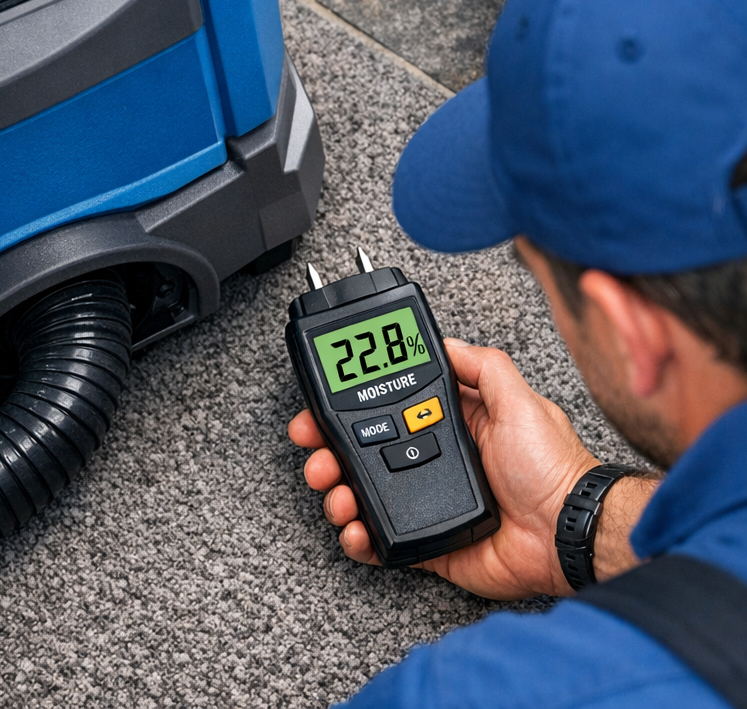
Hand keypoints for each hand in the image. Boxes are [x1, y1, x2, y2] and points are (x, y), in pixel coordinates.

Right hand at [288, 339, 655, 598]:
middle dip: (329, 450)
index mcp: (451, 424)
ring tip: (335, 493)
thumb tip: (448, 341)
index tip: (323, 408)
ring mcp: (426, 500)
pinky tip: (354, 528)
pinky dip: (359, 537)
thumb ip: (484, 366)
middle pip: (363, 451)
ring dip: (338, 492)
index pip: (387, 408)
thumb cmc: (553, 469)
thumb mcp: (520, 401)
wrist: (568, 535)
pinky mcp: (427, 541)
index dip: (350, 406)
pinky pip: (382, 540)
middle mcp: (433, 459)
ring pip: (363, 493)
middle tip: (315, 452)